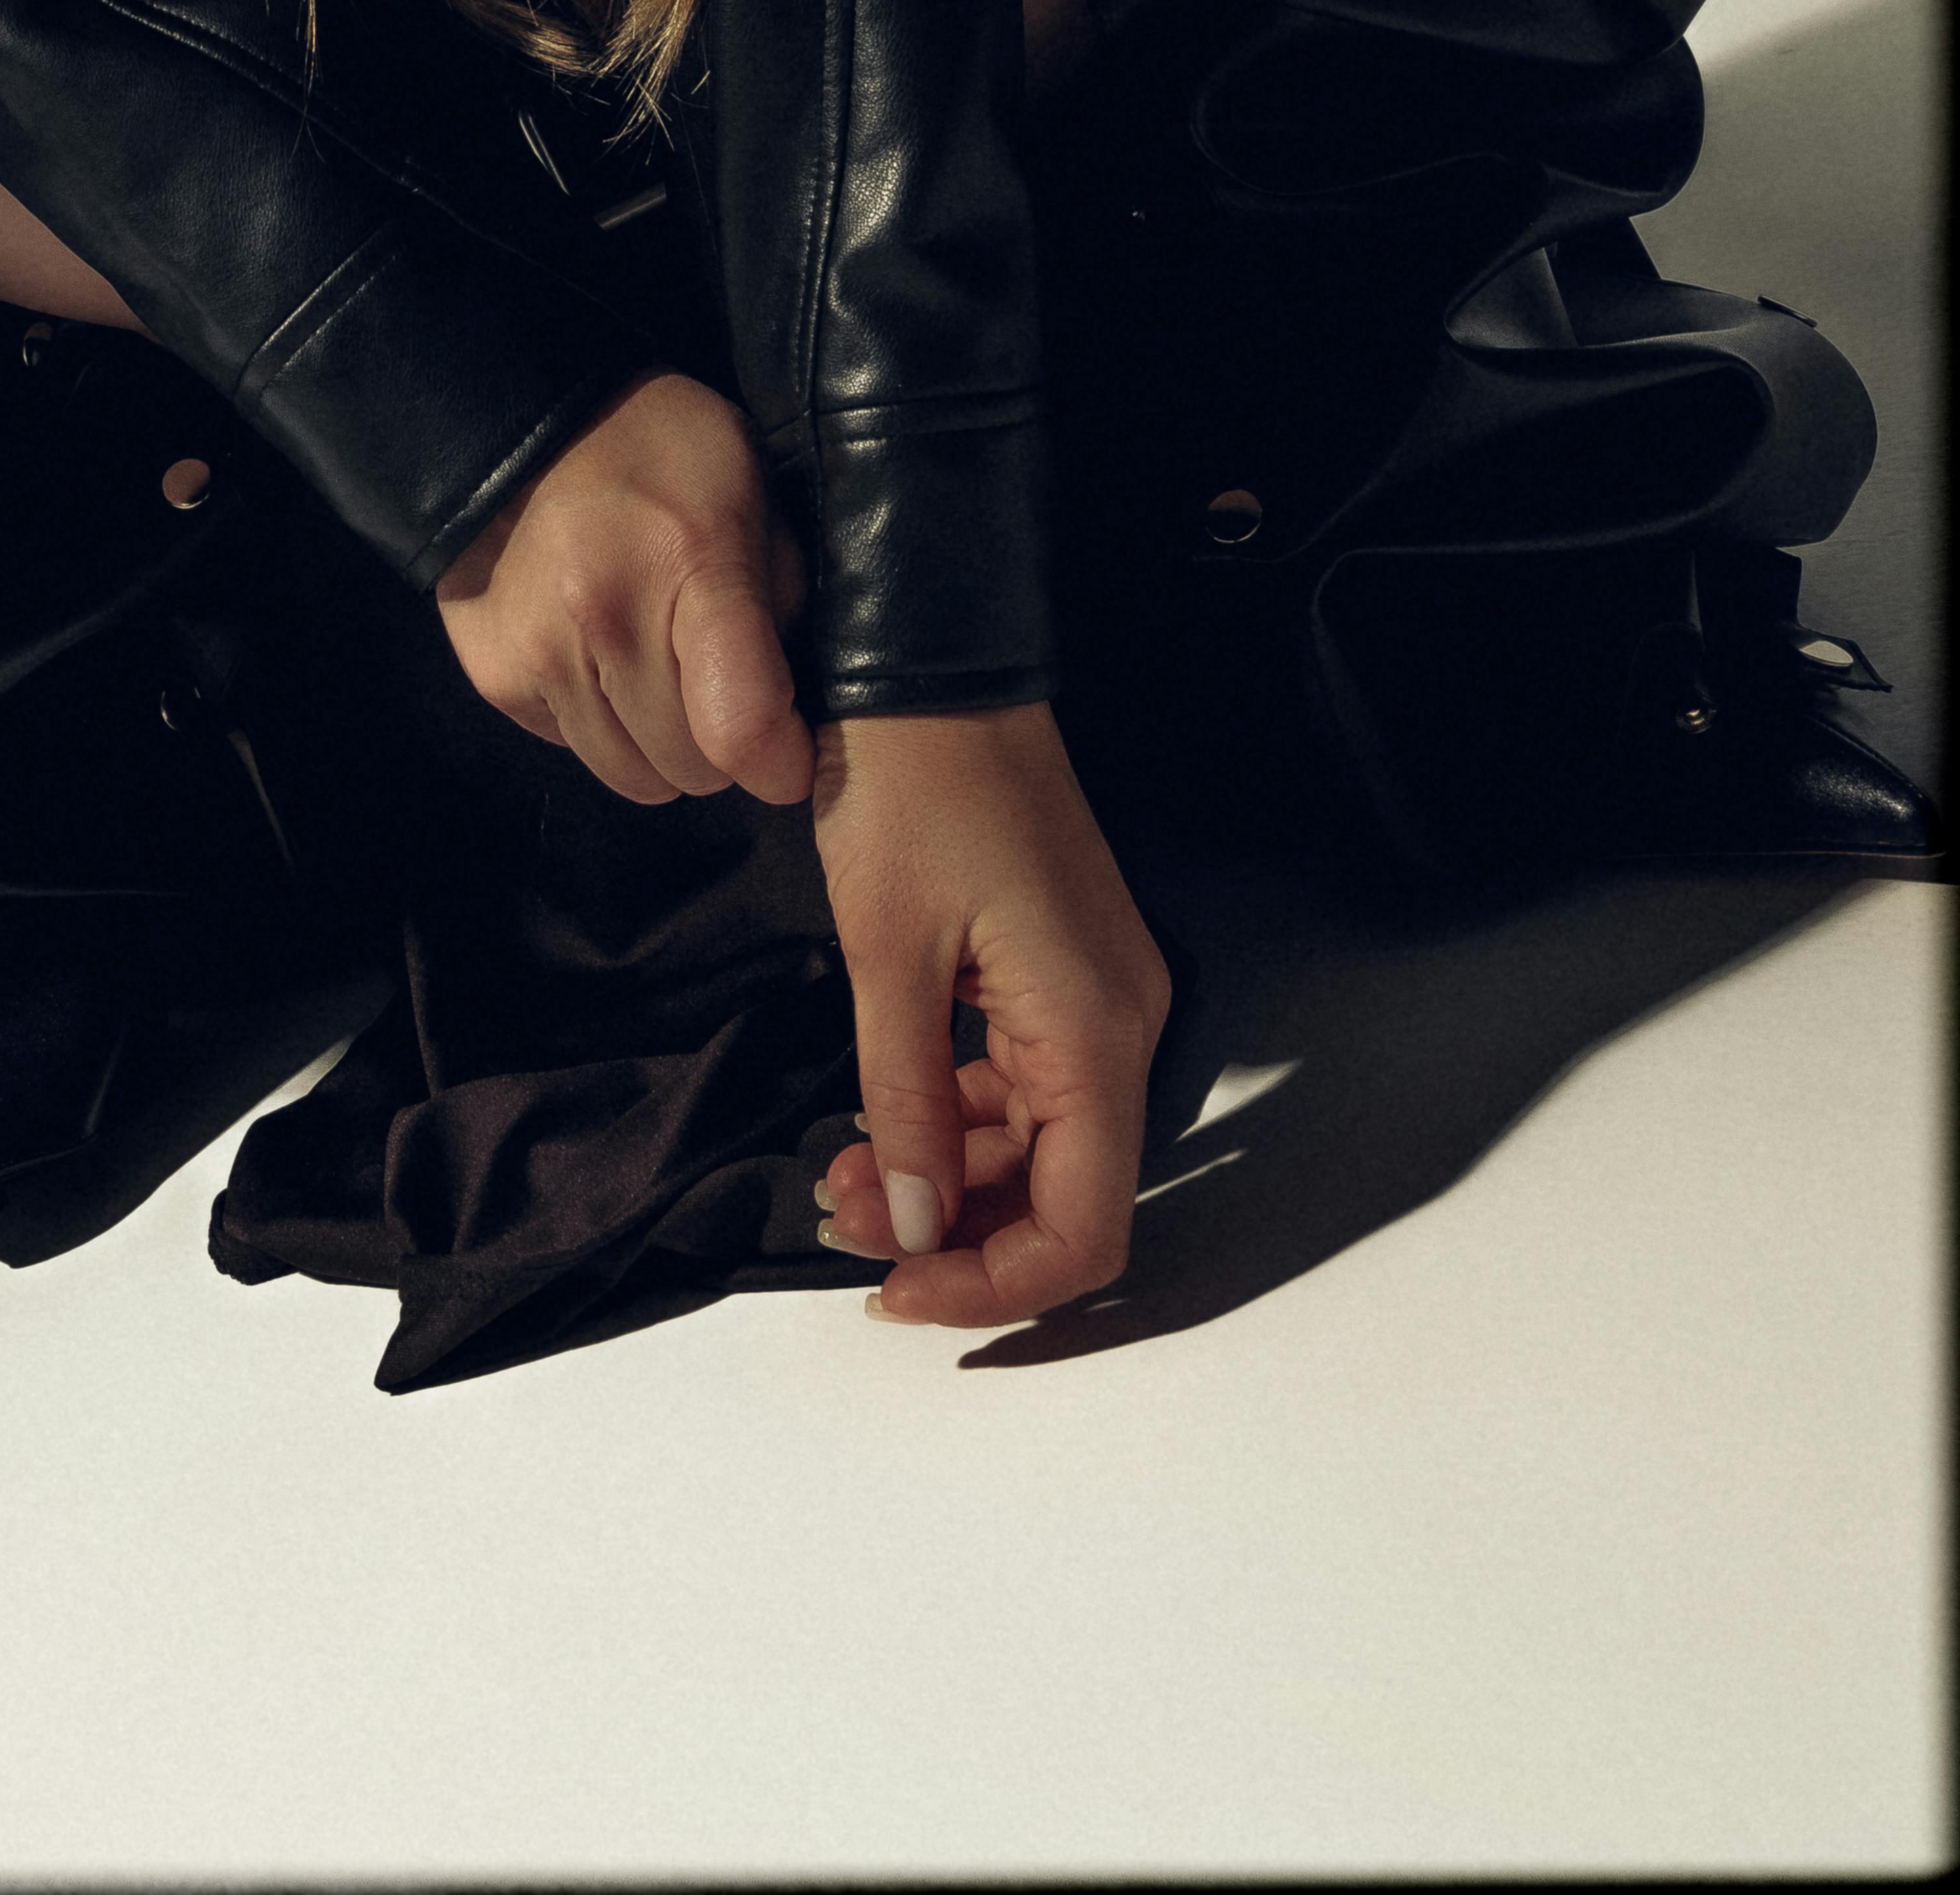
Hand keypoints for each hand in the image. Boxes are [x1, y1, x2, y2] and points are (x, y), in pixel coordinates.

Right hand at [433, 368, 813, 805]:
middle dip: (719, 745)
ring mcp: (538, 654)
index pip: (741, 727)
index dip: (782, 763)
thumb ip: (785, 599)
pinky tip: (600, 659)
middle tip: (715, 683)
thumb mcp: (751, 493)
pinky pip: (574, 751)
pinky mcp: (495, 676)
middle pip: (693, 769)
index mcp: (688, 564)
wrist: (517, 422)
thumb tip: (794, 710)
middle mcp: (602, 619)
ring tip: (656, 670)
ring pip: (633, 778)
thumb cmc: (658, 450)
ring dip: (658, 746)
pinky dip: (601, 724)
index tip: (790, 752)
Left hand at [805, 701, 1171, 1324]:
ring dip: (947, 1180)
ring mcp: (1094, 998)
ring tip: (841, 1175)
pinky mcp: (1058, 973)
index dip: (996, 1284)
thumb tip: (912, 1223)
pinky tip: (880, 1120)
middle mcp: (1118, 1025)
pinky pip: (1023, 1085)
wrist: (928, 668)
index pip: (1084, 1225)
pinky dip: (956, 1119)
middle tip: (844, 1225)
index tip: (899, 1291)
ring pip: (1037, 1145)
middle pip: (1064, 1194)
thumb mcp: (886, 952)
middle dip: (957, 1233)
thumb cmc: (911, 785)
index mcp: (1093, 1030)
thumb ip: (904, 1100)